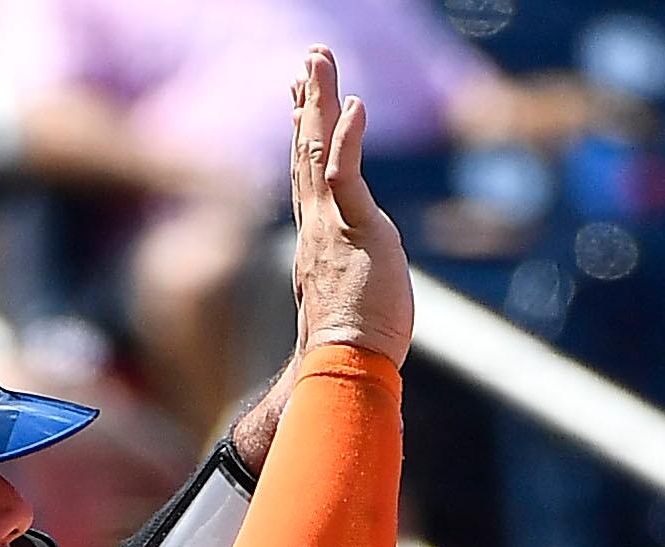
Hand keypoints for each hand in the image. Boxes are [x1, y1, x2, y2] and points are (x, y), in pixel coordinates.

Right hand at [289, 45, 412, 365]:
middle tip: (309, 61)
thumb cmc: (353, 352)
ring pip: (320, 150)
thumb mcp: (352, 306)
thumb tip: (362, 296)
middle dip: (309, 103)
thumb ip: (353, 284)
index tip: (303, 104)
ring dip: (320, 101)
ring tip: (319, 60)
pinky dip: (348, 137)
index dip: (307, 137)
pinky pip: (346, 174)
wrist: (342, 368)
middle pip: (308, 152)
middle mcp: (317, 226)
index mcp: (317, 241)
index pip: (310, 179)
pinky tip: (353, 104)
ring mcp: (331, 225)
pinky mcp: (353, 229)